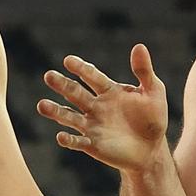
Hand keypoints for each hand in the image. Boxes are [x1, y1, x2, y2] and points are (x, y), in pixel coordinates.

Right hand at [37, 44, 168, 172]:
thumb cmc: (153, 118)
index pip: (92, 76)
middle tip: (49, 76)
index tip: (68, 60)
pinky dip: (68, 140)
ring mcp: (92, 125)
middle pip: (75, 93)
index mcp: (109, 91)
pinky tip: (61, 136)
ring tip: (41, 105)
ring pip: (69, 117)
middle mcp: (96, 106)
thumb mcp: (154, 92)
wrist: (152, 149)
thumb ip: (144, 71)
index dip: (81, 69)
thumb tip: (139, 46)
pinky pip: (77, 142)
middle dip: (62, 85)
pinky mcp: (92, 145)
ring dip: (55, 111)